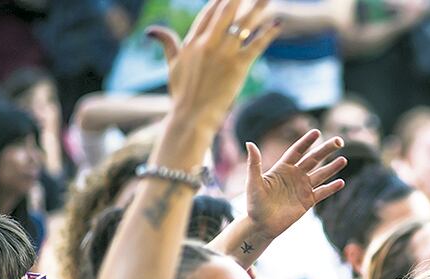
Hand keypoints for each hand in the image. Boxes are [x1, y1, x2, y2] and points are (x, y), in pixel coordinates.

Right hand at [146, 0, 281, 128]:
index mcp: (192, 43)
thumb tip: (151, 30)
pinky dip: (268, 34)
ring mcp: (223, 54)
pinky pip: (256, 45)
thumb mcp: (172, 65)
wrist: (191, 116)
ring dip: (257, 8)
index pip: (207, 15)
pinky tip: (278, 24)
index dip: (218, 2)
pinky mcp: (238, 66)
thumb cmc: (181, 94)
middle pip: (225, 13)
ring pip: (243, 25)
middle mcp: (208, 44)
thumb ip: (167, 44)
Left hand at [245, 130, 346, 238]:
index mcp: (283, 168)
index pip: (297, 151)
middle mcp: (295, 175)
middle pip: (313, 159)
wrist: (261, 225)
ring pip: (321, 175)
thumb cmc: (254, 203)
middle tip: (339, 141)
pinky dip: (331, 188)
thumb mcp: (253, 182)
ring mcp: (302, 188)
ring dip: (332, 167)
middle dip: (326, 150)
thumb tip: (249, 143)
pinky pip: (322, 193)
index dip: (307, 142)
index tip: (317, 132)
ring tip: (344, 159)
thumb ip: (254, 163)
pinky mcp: (307, 201)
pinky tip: (341, 182)